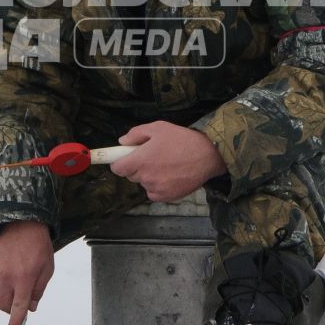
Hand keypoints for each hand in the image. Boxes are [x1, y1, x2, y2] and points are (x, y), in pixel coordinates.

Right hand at [0, 221, 53, 324]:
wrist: (21, 222)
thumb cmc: (38, 245)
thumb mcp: (47, 269)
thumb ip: (39, 290)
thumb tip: (31, 308)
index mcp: (25, 278)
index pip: (19, 307)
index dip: (15, 322)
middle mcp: (8, 276)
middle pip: (3, 304)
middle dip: (9, 309)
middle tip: (19, 300)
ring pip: (0, 290)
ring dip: (8, 287)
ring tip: (18, 268)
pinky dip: (2, 276)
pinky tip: (10, 262)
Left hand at [111, 122, 227, 203]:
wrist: (208, 156)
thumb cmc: (182, 139)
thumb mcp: (158, 128)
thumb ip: (136, 134)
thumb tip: (121, 142)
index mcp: (141, 159)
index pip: (117, 168)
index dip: (118, 163)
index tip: (124, 159)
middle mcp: (147, 177)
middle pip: (131, 175)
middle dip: (136, 167)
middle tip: (151, 157)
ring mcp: (156, 188)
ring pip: (143, 183)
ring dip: (148, 176)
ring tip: (165, 165)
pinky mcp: (166, 197)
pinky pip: (153, 193)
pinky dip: (157, 186)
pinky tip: (170, 176)